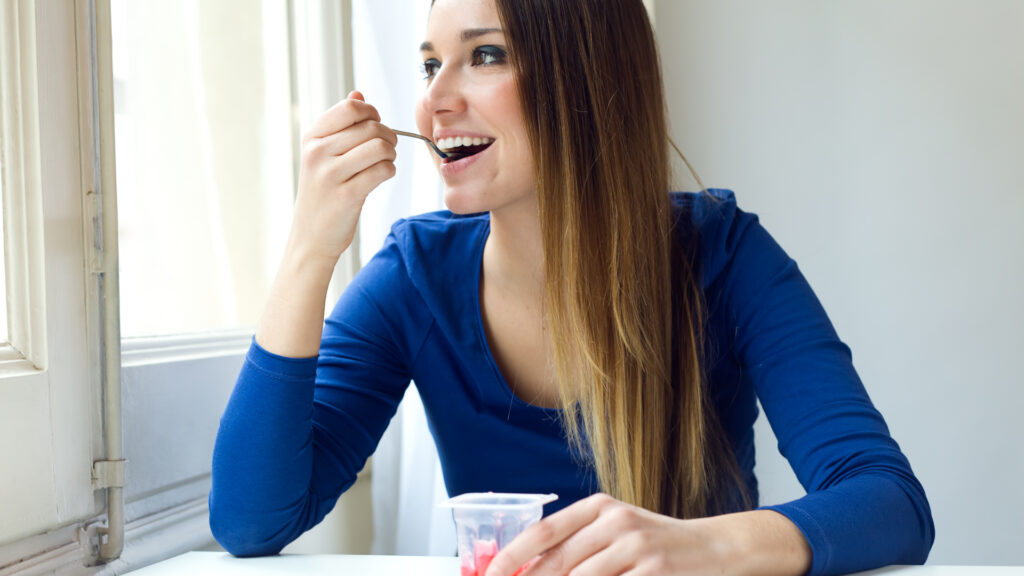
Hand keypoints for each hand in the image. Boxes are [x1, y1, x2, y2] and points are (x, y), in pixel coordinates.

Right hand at [288, 90, 397, 270]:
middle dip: (388, 136)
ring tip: (383, 163)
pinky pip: (383, 171)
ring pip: (380, 147)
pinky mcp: (347, 195)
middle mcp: (317, 152)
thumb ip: (341, 124)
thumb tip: (358, 94)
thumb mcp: (323, 154)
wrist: (311, 237)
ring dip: (391, 155)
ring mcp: (330, 174)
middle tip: (385, 151)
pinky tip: (381, 177)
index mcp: (312, 137)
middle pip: (371, 126)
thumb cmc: (323, 193)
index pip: (352, 107)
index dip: (372, 114)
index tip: (375, 127)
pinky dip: (389, 172)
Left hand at [484, 493, 729, 575]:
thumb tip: (528, 570)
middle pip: (557, 562)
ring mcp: (636, 546)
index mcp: (599, 506)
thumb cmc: (655, 543)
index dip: (511, 557)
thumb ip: (577, 544)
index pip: (544, 531)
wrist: (714, 547)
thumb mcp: (616, 530)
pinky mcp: (654, 571)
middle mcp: (615, 520)